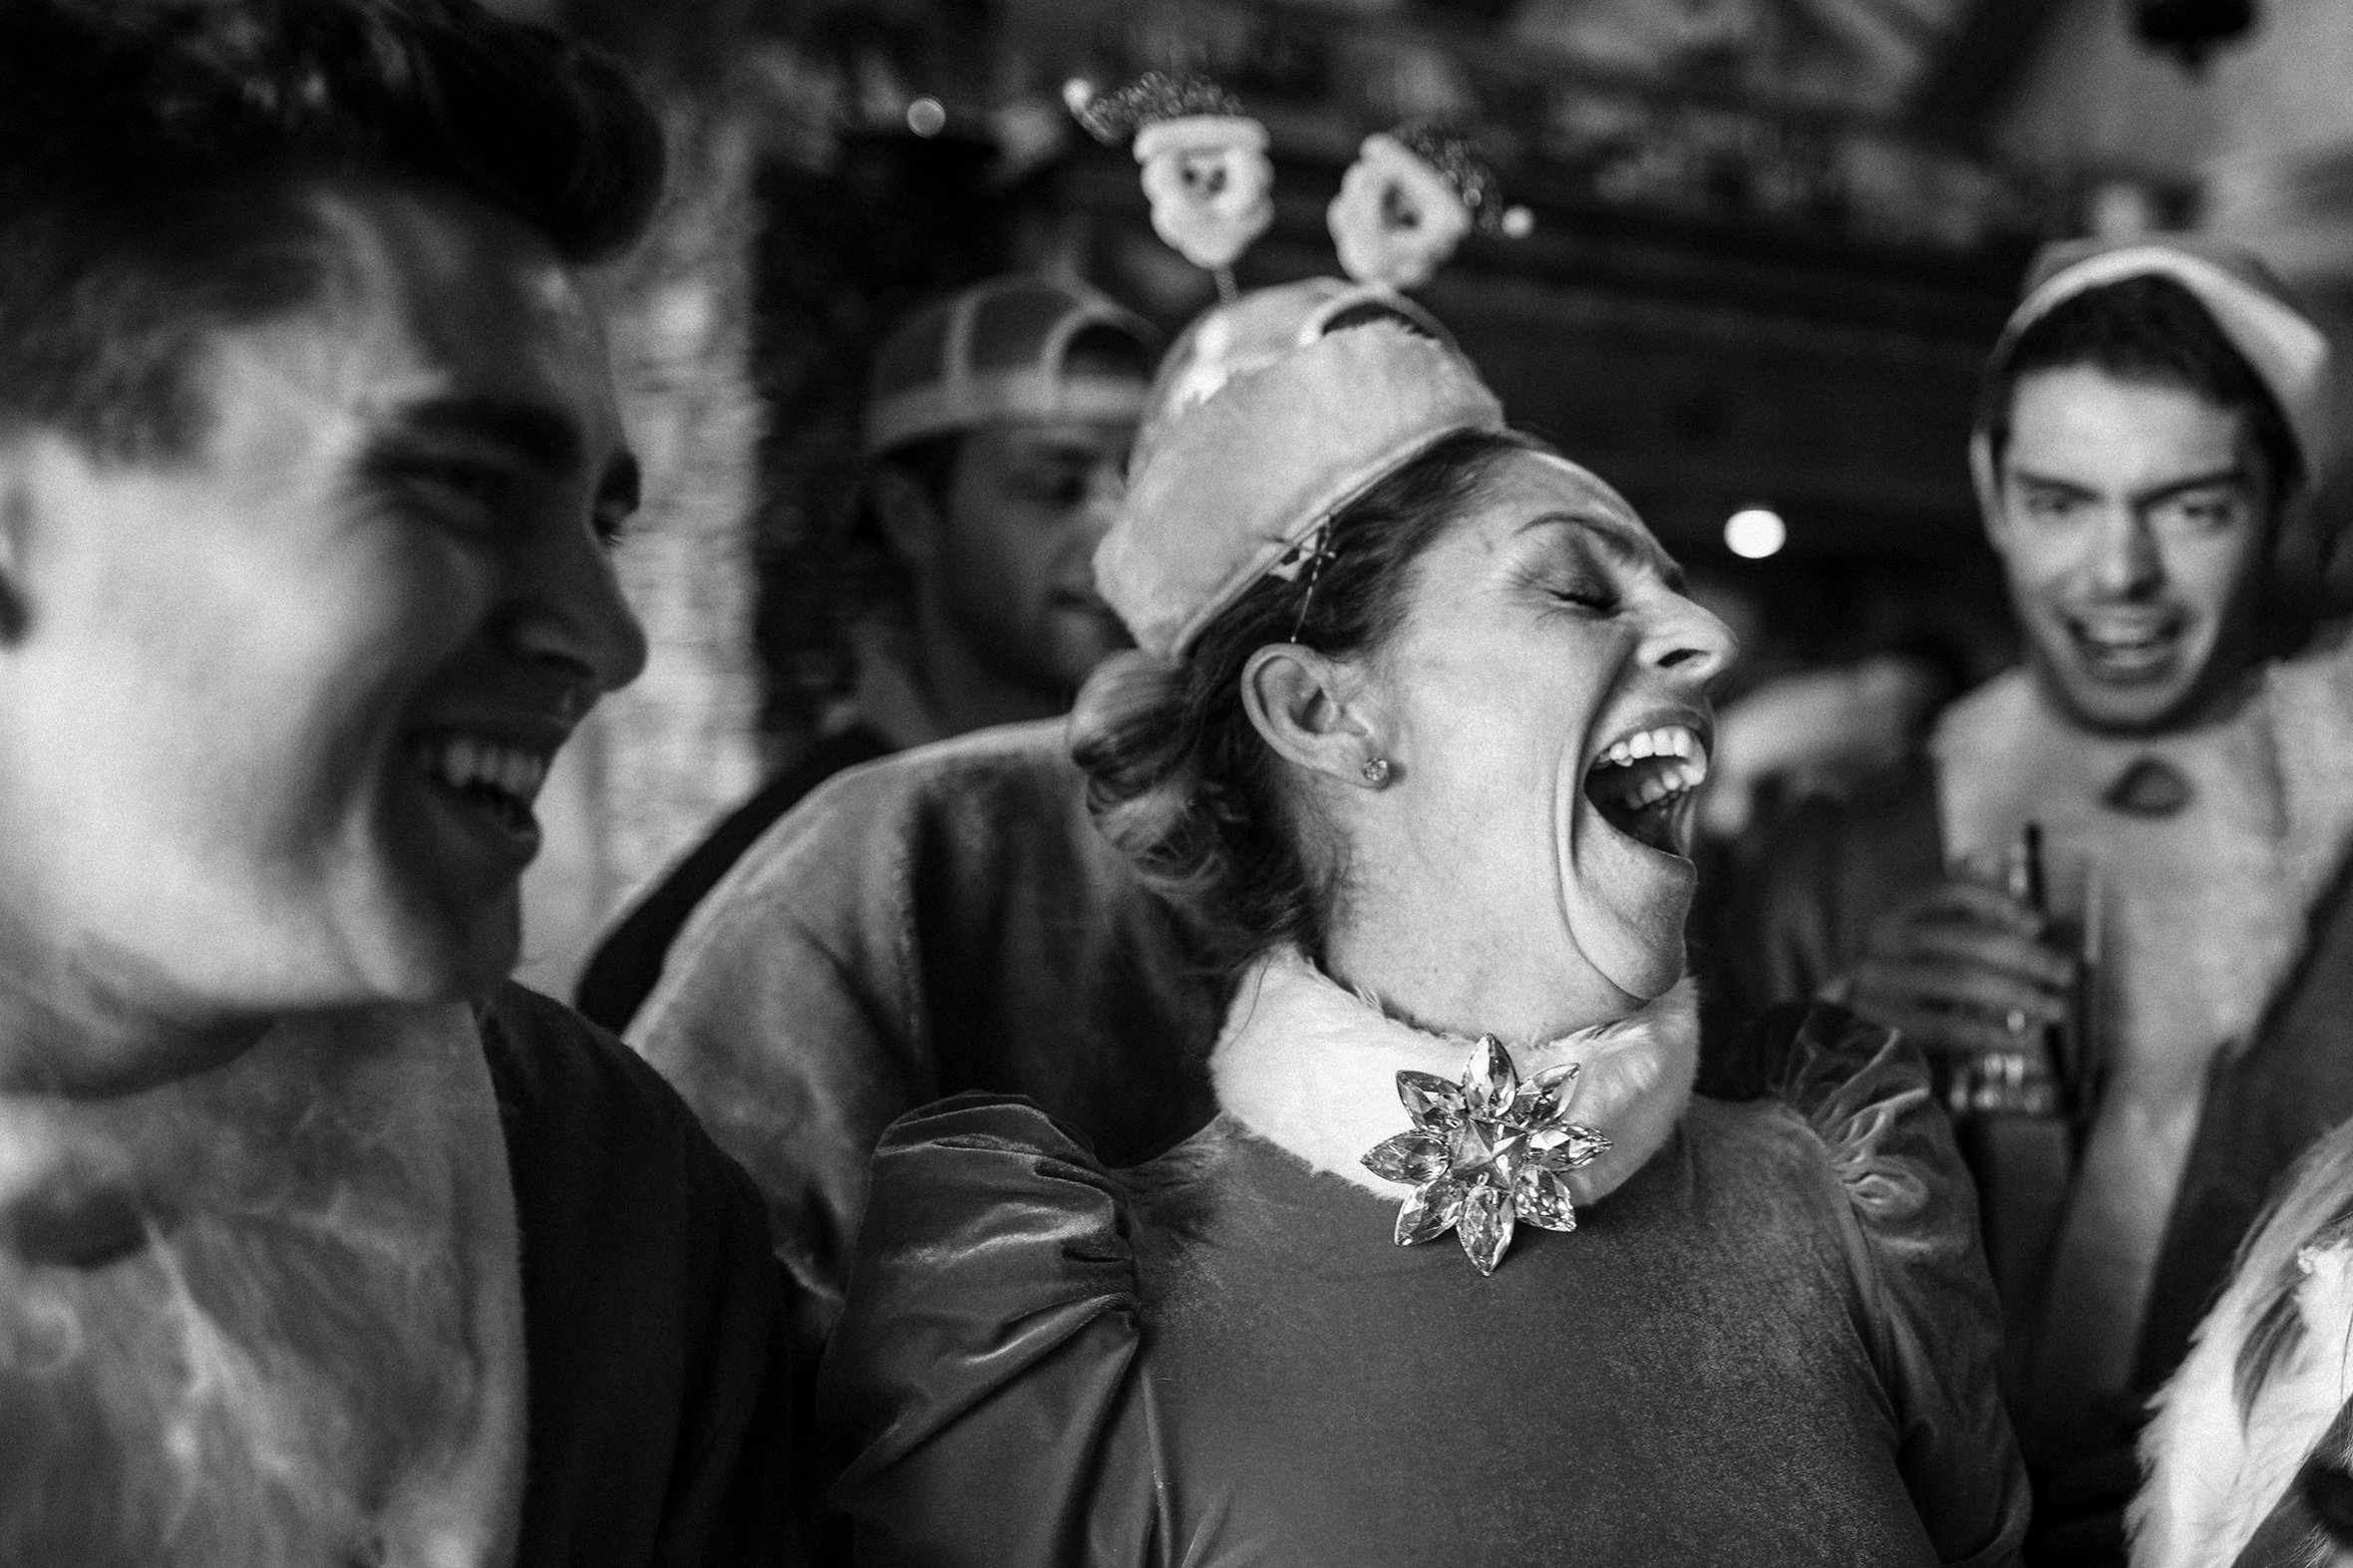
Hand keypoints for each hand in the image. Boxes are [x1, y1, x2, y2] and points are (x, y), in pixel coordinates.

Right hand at [1838, 877, 2074, 1063]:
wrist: (1844, 1038)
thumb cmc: (1902, 989)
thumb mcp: (1923, 949)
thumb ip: (1963, 930)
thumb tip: (2033, 929)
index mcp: (1894, 911)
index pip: (1949, 890)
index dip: (1999, 902)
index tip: (2038, 923)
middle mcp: (1880, 940)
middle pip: (1966, 939)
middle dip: (2026, 956)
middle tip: (2063, 973)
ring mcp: (1875, 982)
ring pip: (1959, 981)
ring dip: (2018, 995)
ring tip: (2053, 1009)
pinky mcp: (1877, 1023)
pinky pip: (1946, 1028)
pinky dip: (1991, 1034)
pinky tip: (2019, 1040)